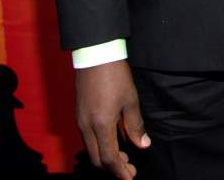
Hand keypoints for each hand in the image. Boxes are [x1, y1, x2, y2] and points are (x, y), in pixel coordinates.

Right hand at [75, 60, 149, 178]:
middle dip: (113, 168)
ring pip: (92, 149)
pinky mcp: (80, 114)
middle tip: (129, 170)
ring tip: (124, 158)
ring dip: (106, 157)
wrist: (95, 55)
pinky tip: (114, 141)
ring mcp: (80, 121)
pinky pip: (89, 138)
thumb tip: (143, 145)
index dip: (120, 171)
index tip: (130, 177)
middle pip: (97, 158)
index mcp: (100, 125)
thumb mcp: (130, 100)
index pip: (109, 158)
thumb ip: (135, 125)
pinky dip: (101, 146)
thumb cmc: (115, 76)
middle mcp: (86, 127)